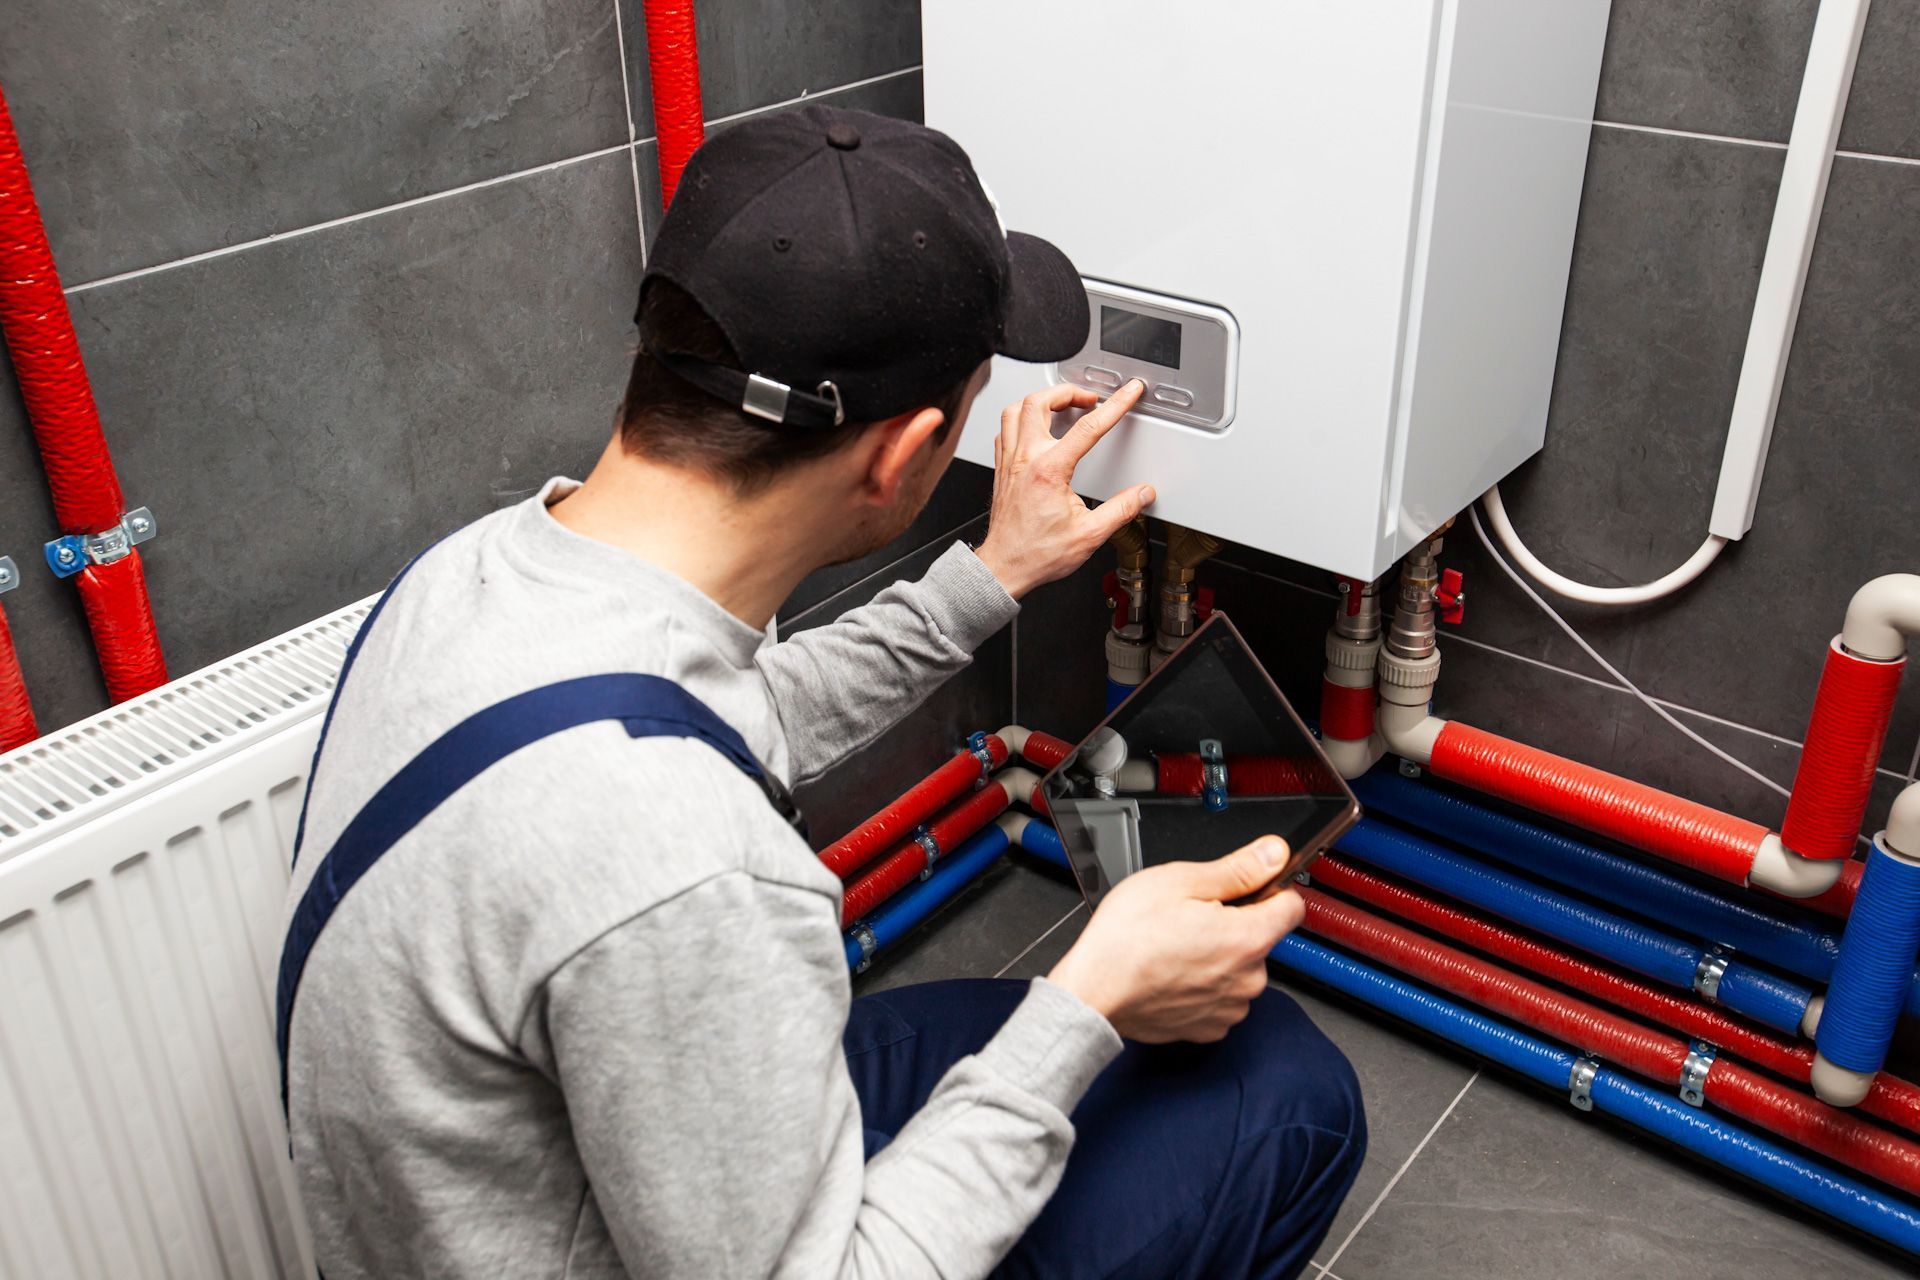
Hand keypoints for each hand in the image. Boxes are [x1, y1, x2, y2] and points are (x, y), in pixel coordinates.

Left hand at [973, 380, 1156, 598]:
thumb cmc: (1036, 554)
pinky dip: (1020, 419)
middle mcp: (1025, 460)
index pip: (1088, 426)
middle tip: (1088, 398)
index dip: (1115, 405)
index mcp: (1049, 471)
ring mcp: (1009, 462)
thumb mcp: (1089, 534)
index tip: (1128, 393)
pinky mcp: (1001, 470)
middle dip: (1068, 392)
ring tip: (1060, 404)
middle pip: (1039, 402)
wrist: (1004, 568)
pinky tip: (1033, 427)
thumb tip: (1143, 494)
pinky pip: (1005, 430)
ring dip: (1040, 400)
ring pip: (1015, 410)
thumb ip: (1121, 510)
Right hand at [1047, 837, 1305, 1042]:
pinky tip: (1173, 973)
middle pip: (1260, 938)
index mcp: (1247, 938)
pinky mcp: (1210, 1028)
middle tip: (1189, 917)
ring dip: (1217, 956)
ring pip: (1239, 969)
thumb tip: (1275, 853)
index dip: (1270, 890)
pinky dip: (1203, 986)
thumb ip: (1237, 869)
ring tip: (1175, 947)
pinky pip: (1220, 998)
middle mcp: (1249, 979)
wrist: (1092, 992)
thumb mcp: (1178, 882)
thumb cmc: (1125, 940)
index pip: (1292, 906)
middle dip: (1233, 923)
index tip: (1247, 888)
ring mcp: (1230, 1008)